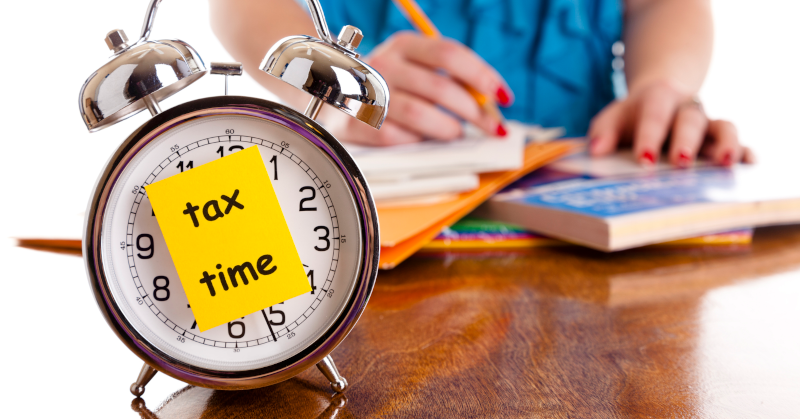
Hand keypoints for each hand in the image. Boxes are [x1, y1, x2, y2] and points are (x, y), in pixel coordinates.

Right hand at [324, 32, 513, 145]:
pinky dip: (416, 141)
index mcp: (404, 45)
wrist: (328, 95)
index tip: (504, 97)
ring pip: (419, 114)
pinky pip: (395, 136)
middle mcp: (384, 63)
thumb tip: (490, 104)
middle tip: (491, 127)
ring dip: (446, 129)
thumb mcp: (415, 70)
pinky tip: (422, 141)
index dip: (482, 76)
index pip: (451, 54)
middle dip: (473, 112)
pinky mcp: (354, 121)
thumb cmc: (387, 86)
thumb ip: (449, 80)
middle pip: (440, 87)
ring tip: (455, 134)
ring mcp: (366, 92)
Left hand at [588, 80, 753, 165]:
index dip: (650, 136)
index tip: (644, 159)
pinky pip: (739, 142)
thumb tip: (595, 151)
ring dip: (725, 144)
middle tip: (680, 163)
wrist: (658, 98)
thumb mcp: (612, 119)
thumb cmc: (630, 116)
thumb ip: (602, 132)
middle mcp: (686, 109)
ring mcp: (707, 123)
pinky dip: (746, 151)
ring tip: (724, 164)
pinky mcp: (720, 138)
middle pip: (690, 120)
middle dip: (686, 141)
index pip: (654, 115)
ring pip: (723, 127)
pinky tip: (749, 164)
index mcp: (657, 99)